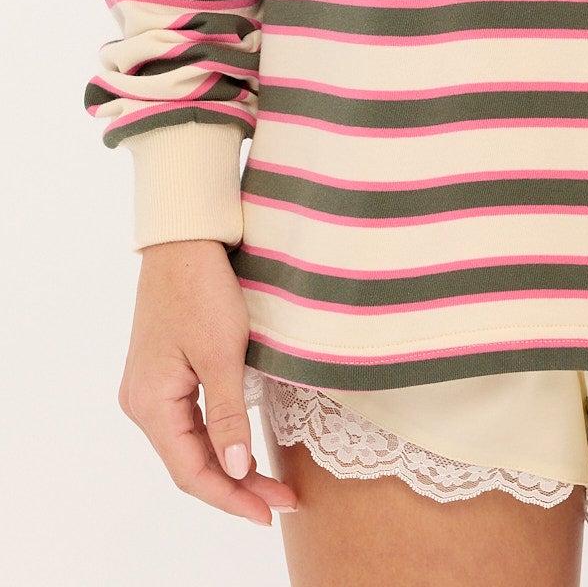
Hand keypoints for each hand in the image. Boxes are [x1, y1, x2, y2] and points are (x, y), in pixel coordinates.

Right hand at [118, 239, 297, 525]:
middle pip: (190, 463)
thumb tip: (234, 470)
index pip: (191, 473)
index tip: (270, 512)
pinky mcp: (164, 373)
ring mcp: (151, 388)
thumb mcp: (223, 353)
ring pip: (191, 444)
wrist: (185, 239)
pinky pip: (190, 421)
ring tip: (271, 483)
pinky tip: (244, 448)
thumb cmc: (202, 288)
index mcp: (151, 404)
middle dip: (236, 485)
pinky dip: (219, 438)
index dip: (231, 498)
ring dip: (229, 465)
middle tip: (282, 500)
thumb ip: (227, 415)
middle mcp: (142, 403)